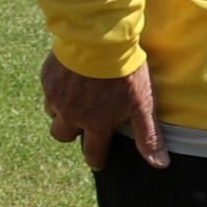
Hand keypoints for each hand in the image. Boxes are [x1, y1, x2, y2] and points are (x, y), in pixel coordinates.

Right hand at [40, 53, 159, 169]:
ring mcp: (56, 97)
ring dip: (62, 110)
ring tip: (77, 97)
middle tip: (83, 122)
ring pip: (53, 113)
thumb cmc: (125, 74)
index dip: (96, 159)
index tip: (97, 161)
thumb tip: (159, 165)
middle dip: (71, 133)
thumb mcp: (142, 105)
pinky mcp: (47, 78)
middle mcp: (71, 115)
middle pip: (62, 136)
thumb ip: (148, 136)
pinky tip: (72, 79)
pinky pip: (49, 91)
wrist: (100, 40)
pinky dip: (58, 90)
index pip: (93, 153)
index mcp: (95, 125)